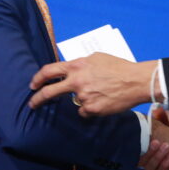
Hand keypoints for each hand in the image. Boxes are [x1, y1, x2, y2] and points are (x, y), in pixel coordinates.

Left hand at [28, 53, 157, 116]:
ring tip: (100, 93)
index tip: (33, 84)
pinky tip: (102, 101)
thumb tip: (71, 69)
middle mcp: (77, 81)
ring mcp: (83, 96)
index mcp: (77, 65)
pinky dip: (90, 108)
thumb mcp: (96, 58)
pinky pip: (84, 111)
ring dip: (82, 99)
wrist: (135, 81)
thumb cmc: (119, 67)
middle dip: (38, 99)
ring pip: (74, 102)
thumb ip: (81, 64)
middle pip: (49, 92)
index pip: (49, 71)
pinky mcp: (91, 109)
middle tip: (32, 104)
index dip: (38, 78)